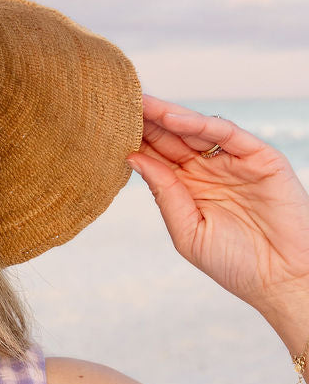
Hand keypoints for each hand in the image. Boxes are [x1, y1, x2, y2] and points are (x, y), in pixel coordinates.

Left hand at [127, 95, 308, 316]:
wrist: (282, 281)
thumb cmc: (236, 264)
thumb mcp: (188, 231)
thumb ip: (164, 194)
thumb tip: (133, 158)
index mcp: (188, 187)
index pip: (156, 156)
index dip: (133, 140)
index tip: (102, 125)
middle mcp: (209, 170)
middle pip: (171, 137)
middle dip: (145, 120)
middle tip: (114, 102)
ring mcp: (234, 161)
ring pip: (196, 130)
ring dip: (166, 115)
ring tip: (138, 104)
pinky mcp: (261, 158)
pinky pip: (228, 134)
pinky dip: (201, 124)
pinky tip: (172, 118)